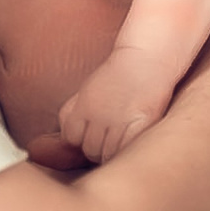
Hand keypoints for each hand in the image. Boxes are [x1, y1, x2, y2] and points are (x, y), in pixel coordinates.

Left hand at [59, 51, 178, 164]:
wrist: (147, 56)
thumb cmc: (119, 74)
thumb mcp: (88, 89)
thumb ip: (73, 111)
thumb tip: (62, 136)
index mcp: (84, 104)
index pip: (70, 138)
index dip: (81, 139)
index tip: (93, 134)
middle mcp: (98, 114)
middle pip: (89, 149)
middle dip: (98, 148)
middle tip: (110, 138)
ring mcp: (119, 120)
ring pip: (106, 154)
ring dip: (112, 152)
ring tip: (122, 139)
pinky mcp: (140, 124)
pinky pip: (125, 150)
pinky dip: (126, 150)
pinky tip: (132, 141)